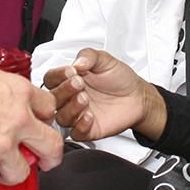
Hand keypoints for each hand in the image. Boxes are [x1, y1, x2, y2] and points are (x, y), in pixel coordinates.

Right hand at [0, 47, 61, 187]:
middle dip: (49, 157)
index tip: (37, 127)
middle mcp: (18, 118)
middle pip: (52, 146)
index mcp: (19, 91)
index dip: (43, 121)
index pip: (49, 109)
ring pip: (21, 172)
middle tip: (42, 162)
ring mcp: (2, 143)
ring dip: (9, 171)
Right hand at [43, 48, 161, 141]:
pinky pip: (76, 134)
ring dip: (71, 108)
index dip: (58, 75)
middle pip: (53, 99)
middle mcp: (70, 98)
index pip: (51, 78)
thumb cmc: (119, 78)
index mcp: (69, 79)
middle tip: (79, 84)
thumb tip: (76, 62)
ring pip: (61, 117)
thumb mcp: (105, 60)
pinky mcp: (87, 129)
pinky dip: (80, 126)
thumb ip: (89, 56)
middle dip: (64, 90)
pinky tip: (90, 116)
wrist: (137, 96)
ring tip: (85, 99)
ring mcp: (77, 114)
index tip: (71, 71)